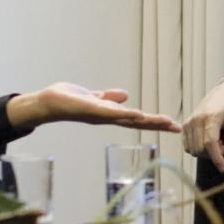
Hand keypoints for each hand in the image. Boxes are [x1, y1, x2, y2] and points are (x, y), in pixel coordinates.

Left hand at [5, 83, 178, 133]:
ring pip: (128, 119)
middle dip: (157, 124)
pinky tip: (138, 115)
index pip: (136, 119)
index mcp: (109, 114)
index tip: (173, 124)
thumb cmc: (66, 101)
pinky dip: (125, 114)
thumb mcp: (92, 97)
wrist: (46, 103)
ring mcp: (101, 115)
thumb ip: (107, 98)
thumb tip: (124, 96)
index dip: (154, 122)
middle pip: (137, 122)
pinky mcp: (92, 110)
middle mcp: (108, 118)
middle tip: (177, 128)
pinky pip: (112, 113)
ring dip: (147, 120)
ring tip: (164, 121)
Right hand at [180, 79, 223, 172]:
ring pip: (193, 149)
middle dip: (213, 154)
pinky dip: (197, 149)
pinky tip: (208, 142)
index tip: (223, 168)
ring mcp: (188, 123)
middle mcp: (196, 119)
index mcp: (211, 117)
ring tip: (218, 142)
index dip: (216, 158)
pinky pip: (188, 146)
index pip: (210, 143)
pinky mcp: (185, 126)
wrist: (223, 93)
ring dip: (206, 153)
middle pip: (200, 148)